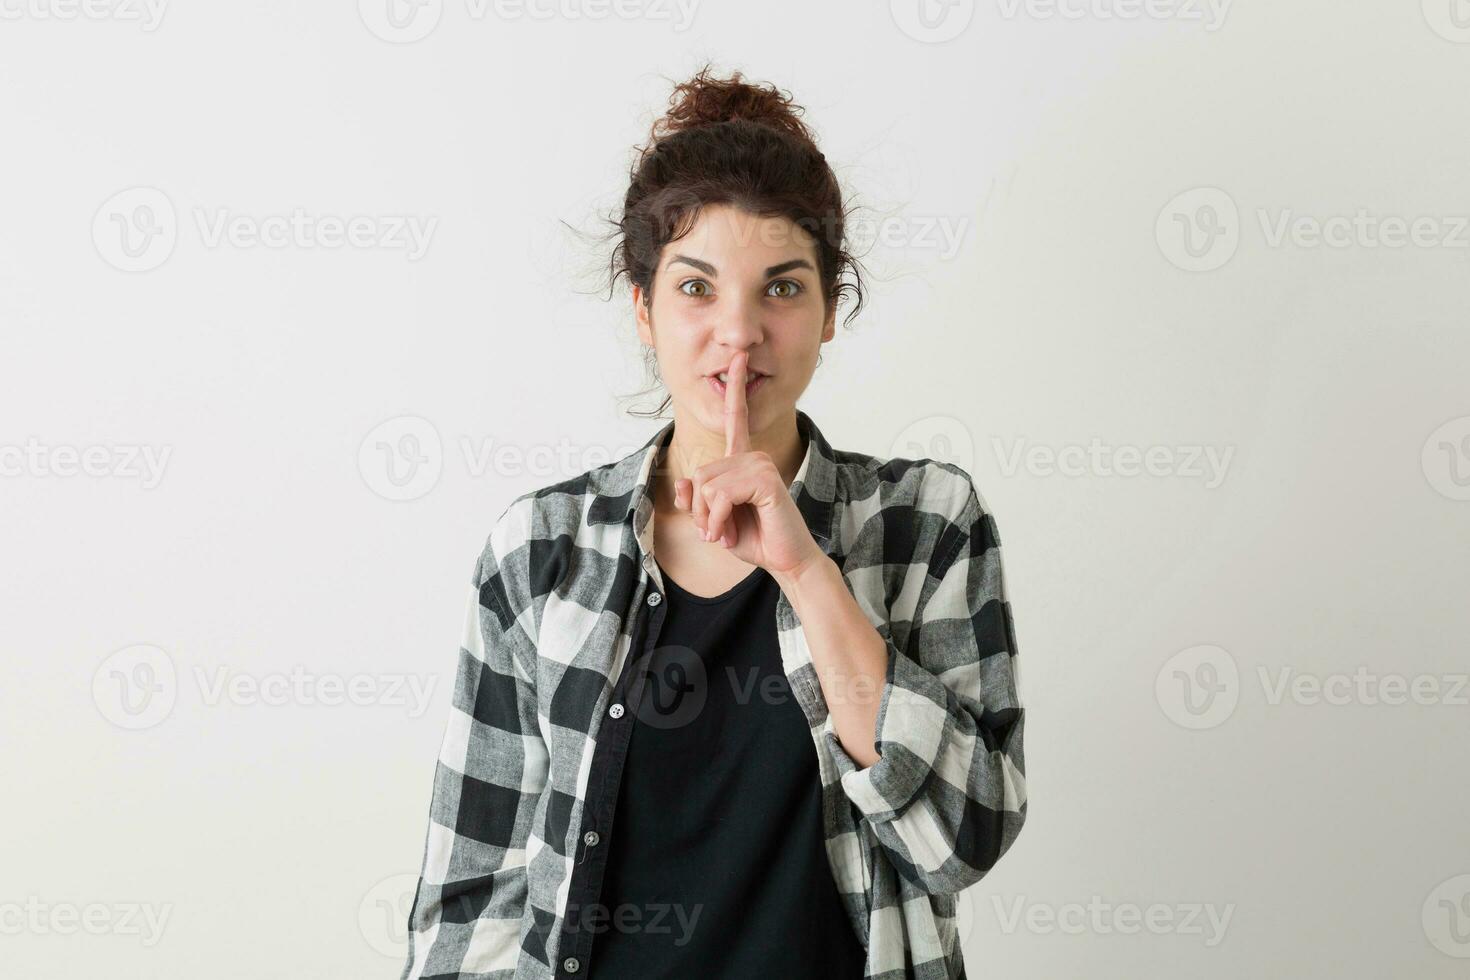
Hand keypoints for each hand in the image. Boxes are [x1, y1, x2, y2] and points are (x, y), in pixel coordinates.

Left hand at [672, 351, 823, 577]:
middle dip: (701, 510)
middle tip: (719, 531)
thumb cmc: (754, 538)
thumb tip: (683, 484)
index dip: (735, 387)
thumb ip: (695, 501)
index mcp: (742, 460)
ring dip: (709, 519)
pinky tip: (731, 534)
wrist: (785, 561)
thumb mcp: (713, 520)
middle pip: (700, 473)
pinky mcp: (765, 479)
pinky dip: (718, 520)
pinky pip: (720, 496)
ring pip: (707, 486)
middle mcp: (753, 456)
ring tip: (727, 533)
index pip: (737, 417)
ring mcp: (760, 465)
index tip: (739, 358)